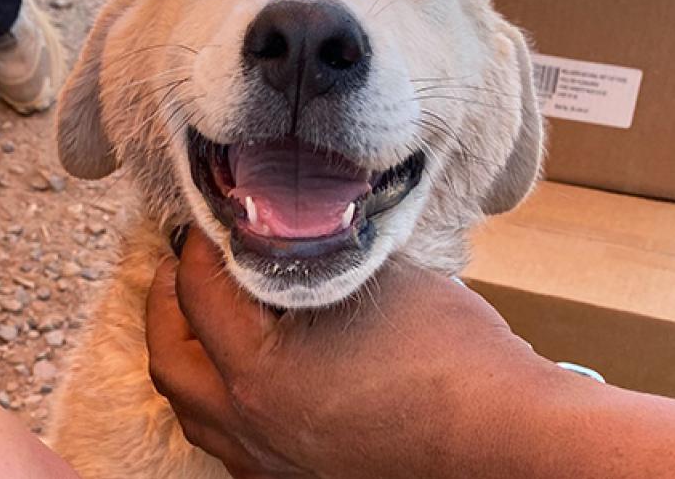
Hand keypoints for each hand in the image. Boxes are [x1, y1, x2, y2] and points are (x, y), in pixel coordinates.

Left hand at [145, 228, 561, 478]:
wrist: (506, 436)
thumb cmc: (453, 355)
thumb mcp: (376, 277)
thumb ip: (315, 253)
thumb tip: (283, 230)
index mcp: (260, 372)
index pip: (199, 292)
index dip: (201, 244)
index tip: (215, 219)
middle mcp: (251, 426)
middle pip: (170, 359)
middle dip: (168, 302)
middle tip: (187, 262)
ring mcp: (271, 462)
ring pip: (192, 411)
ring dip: (188, 356)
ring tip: (207, 315)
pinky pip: (229, 442)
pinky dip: (221, 401)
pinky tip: (247, 374)